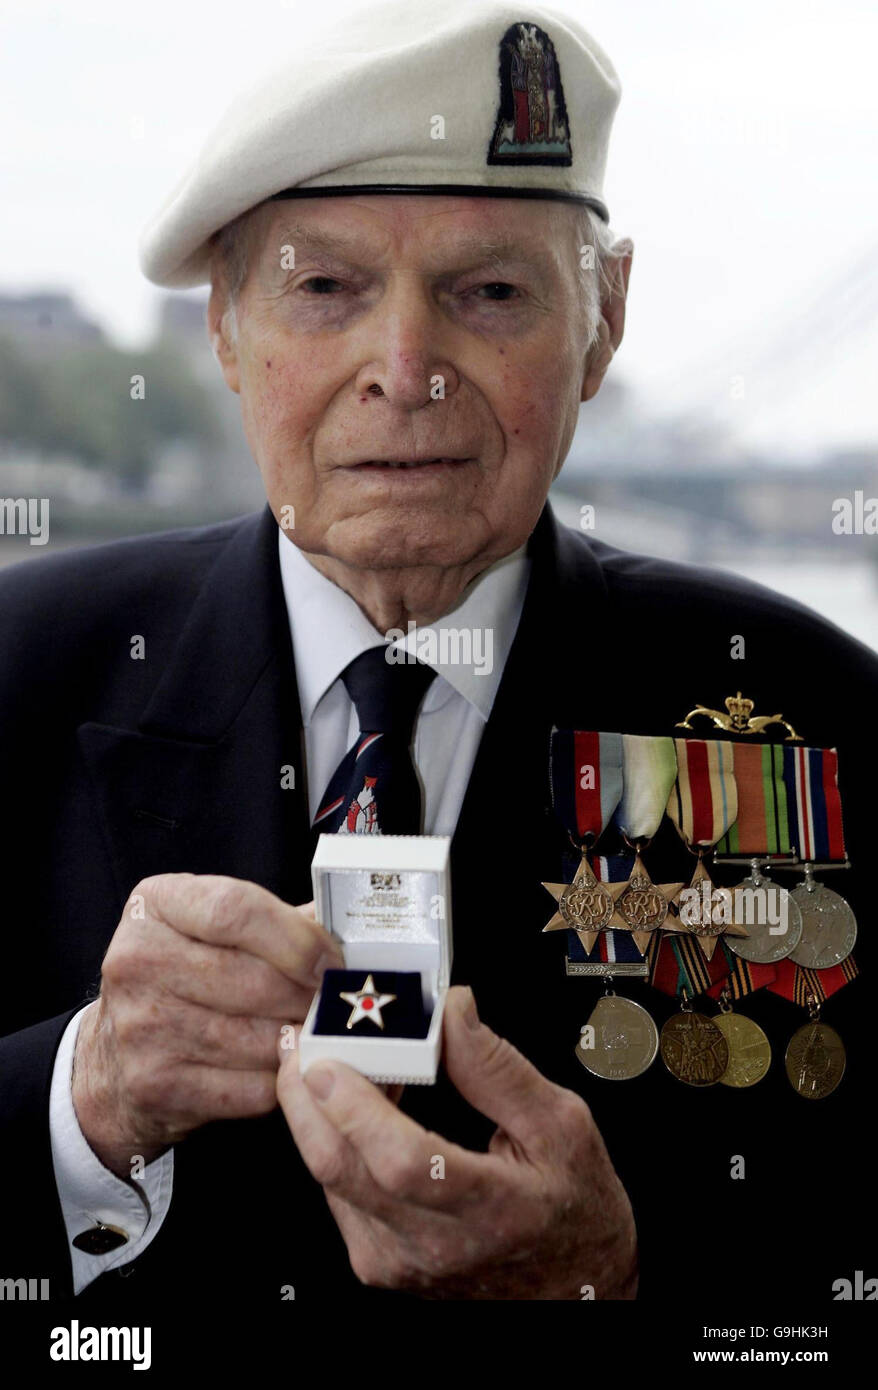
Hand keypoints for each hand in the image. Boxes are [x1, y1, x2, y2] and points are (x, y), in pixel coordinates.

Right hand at [72, 873, 343, 1176]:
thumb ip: (280, 922)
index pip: (237, 910)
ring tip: (319, 1033)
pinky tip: (287, 1068)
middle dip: (310, 996)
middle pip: (254, 978)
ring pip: (258, 1038)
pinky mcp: (154, 1083)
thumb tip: (355, 934)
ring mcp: (141, 1025)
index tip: (333, 961)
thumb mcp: (215, 930)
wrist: (117, 1055)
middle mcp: (137, 960)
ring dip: (301, 1040)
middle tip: (340, 1004)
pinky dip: (281, 1081)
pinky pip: (249, 1087)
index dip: (299, 938)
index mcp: (156, 905)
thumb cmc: (187, 977)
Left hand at [276, 985, 637, 1298]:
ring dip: (316, 1114)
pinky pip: (337, 1191)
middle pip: (341, 1170)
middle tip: (302, 1042)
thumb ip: (498, 1067)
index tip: (331, 1062)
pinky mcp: (378, 1261)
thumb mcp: (561, 1125)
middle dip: (306, 1099)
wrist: (573, 1282)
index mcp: (490, 1208)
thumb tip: (452, 1010)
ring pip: (328, 1179)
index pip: (403, 1164)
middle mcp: (433, 1244)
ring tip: (331, 1059)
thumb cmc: (574, 1204)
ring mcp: (398, 1259)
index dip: (358, 1110)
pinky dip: (334, 1139)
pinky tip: (353, 1104)